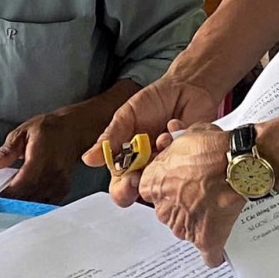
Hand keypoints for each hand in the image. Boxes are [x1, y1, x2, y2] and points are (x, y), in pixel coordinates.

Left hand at [0, 110, 84, 203]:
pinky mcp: (63, 189)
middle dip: (12, 200)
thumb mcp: (22, 133)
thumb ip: (7, 150)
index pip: (24, 181)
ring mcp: (60, 181)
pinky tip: (24, 199)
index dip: (9, 192)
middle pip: (30, 194)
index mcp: (42, 155)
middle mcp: (54, 170)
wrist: (73, 131)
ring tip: (9, 200)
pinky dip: (34, 204)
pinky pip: (46, 203)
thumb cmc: (47, 130)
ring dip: (22, 204)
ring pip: (38, 202)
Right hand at [82, 74, 222, 204]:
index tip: (127, 183)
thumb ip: (110, 137)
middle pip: (142, 191)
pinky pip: (183, 163)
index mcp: (130, 160)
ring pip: (163, 181)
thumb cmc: (154, 101)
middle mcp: (150, 166)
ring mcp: (170, 165)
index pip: (121, 185)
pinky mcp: (190, 159)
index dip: (122, 189)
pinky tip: (173, 127)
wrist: (186, 86)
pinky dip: (175, 143)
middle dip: (142, 187)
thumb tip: (88, 159)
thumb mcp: (127, 116)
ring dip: (160, 161)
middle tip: (142, 176)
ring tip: (161, 138)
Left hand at [138, 123, 245, 266]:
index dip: (166, 185)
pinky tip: (218, 247)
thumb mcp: (186, 135)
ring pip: (184, 229)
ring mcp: (183, 227)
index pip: (150, 191)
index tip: (178, 182)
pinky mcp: (205, 240)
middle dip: (180, 203)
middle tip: (199, 192)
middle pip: (166, 211)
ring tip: (214, 207)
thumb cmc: (213, 148)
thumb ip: (174, 143)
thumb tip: (170, 137)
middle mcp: (163, 208)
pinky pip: (208, 254)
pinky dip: (213, 252)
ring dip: (195, 223)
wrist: (236, 163)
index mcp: (152, 183)